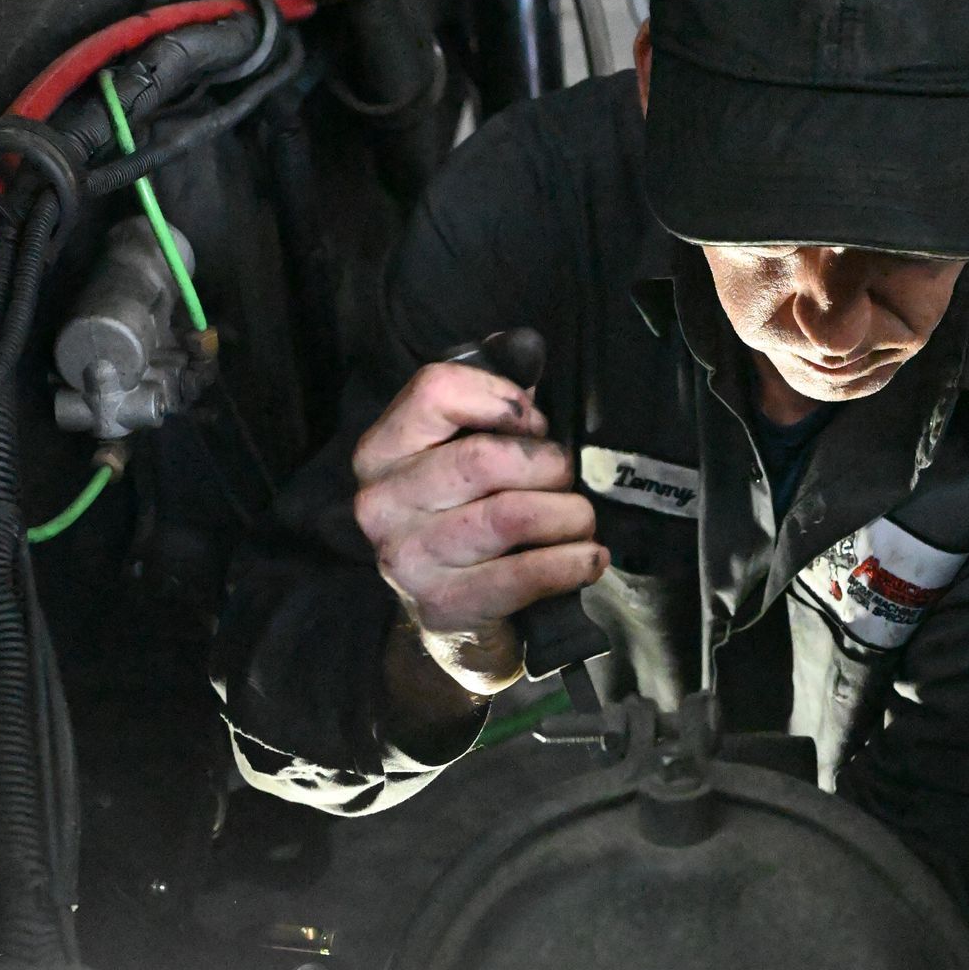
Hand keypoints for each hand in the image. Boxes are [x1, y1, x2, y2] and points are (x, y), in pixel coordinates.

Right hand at [354, 360, 608, 693]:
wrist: (449, 621)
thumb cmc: (464, 519)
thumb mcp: (461, 453)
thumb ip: (490, 399)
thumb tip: (526, 348)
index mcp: (381, 451)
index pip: (436, 390)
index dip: (503, 399)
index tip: (532, 423)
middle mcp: (381, 503)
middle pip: (485, 456)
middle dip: (548, 463)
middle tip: (565, 477)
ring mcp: (408, 558)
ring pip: (511, 514)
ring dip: (568, 514)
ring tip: (580, 519)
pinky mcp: (444, 605)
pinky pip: (525, 574)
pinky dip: (572, 562)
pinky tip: (587, 556)